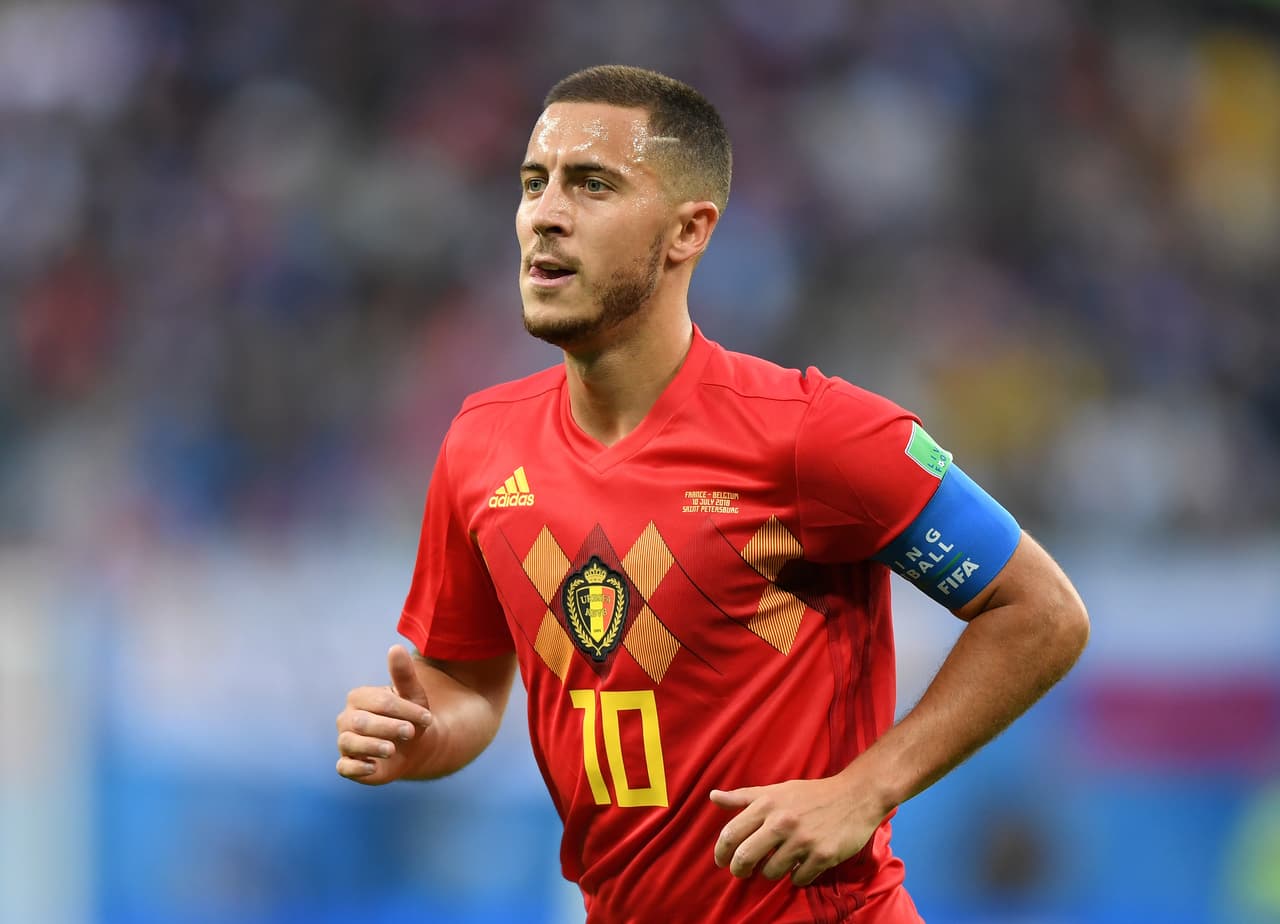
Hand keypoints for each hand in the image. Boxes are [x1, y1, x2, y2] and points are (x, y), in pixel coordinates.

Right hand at [336, 645, 434, 784]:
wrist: (414, 747)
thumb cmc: (410, 717)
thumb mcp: (412, 696)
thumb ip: (403, 674)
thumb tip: (395, 647)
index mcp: (360, 697)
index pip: (379, 702)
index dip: (403, 710)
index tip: (427, 718)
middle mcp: (347, 718)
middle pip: (361, 722)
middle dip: (388, 727)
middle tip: (411, 732)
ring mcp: (345, 741)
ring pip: (350, 742)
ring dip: (372, 746)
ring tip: (392, 750)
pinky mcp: (347, 765)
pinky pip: (344, 767)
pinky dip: (356, 768)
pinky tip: (373, 767)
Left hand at [710, 775, 884, 885]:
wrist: (855, 796)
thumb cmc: (811, 794)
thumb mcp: (775, 790)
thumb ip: (743, 796)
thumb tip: (712, 797)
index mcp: (767, 804)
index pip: (730, 834)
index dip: (721, 852)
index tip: (721, 861)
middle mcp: (781, 822)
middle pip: (745, 858)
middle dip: (739, 870)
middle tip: (742, 872)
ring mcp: (802, 840)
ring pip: (771, 872)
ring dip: (771, 872)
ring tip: (779, 862)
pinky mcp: (822, 855)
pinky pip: (798, 879)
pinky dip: (797, 876)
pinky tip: (802, 865)